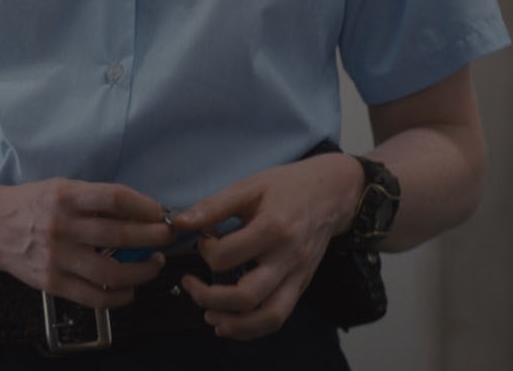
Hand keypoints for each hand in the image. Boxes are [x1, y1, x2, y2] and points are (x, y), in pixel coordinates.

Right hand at [0, 178, 174, 310]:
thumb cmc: (30, 204)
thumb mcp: (60, 188)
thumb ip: (94, 199)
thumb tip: (138, 212)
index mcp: (64, 197)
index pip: (115, 199)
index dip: (145, 206)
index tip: (160, 212)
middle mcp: (61, 226)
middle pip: (120, 235)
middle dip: (154, 237)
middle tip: (168, 237)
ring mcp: (56, 257)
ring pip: (112, 272)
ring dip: (143, 271)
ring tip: (154, 263)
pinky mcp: (52, 283)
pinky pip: (95, 298)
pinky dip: (120, 297)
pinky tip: (130, 290)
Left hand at [170, 153, 364, 339]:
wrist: (332, 194)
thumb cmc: (286, 187)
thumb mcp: (248, 186)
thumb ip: (213, 206)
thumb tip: (180, 222)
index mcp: (273, 228)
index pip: (228, 256)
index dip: (205, 251)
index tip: (202, 240)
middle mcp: (289, 257)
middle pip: (248, 296)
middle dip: (210, 298)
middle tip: (190, 285)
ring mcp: (298, 275)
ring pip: (269, 317)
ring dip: (235, 325)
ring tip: (209, 316)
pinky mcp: (302, 285)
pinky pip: (280, 316)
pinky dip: (254, 327)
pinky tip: (232, 322)